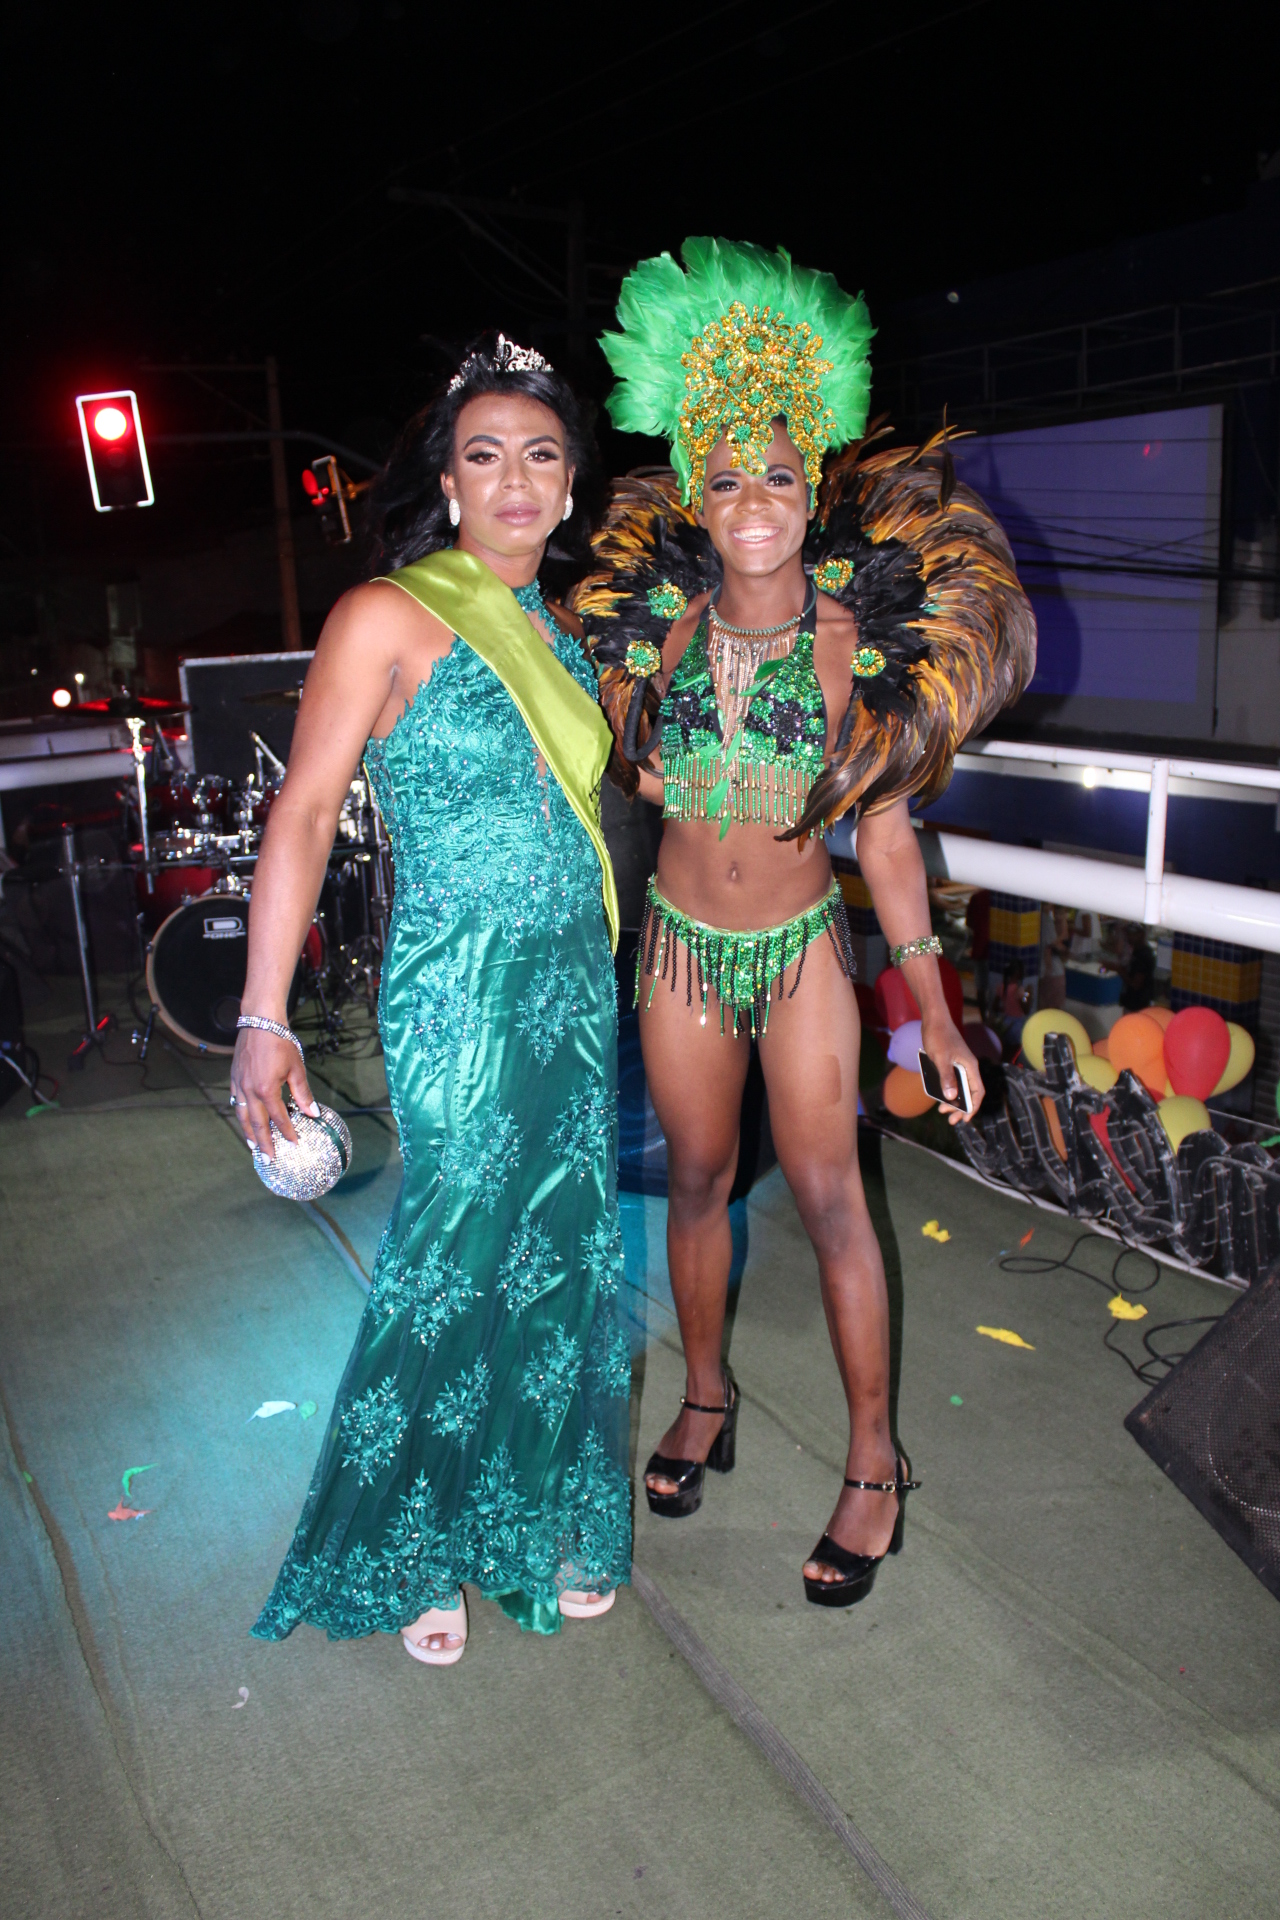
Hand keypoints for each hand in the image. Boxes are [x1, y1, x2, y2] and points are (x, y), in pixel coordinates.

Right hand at [229, 1025, 317, 1157]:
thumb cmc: (280, 1042)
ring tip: (254, 1147)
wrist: (260, 1022)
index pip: (278, 1118)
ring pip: (242, 1115)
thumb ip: (303, 1093)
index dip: (287, 1133)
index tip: (293, 1145)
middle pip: (256, 1123)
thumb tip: (313, 1113)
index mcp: (267, 1089)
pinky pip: (236, 1102)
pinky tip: (245, 1121)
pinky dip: (241, 1115)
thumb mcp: (297, 1069)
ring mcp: (239, 1085)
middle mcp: (250, 1090)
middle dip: (263, 1143)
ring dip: (248, 1133)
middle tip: (269, 1159)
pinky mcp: (234, 1078)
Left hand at [919, 1010, 984, 1125]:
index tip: (965, 1118)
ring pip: (960, 1089)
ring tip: (941, 1111)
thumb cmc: (939, 1037)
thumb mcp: (941, 1058)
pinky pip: (952, 1082)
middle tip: (950, 1120)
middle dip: (961, 1108)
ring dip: (952, 1101)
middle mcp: (968, 1068)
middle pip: (969, 1093)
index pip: (978, 1092)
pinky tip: (938, 1097)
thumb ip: (947, 1077)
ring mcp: (960, 1066)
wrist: (934, 1020)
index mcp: (970, 1067)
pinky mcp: (951, 1064)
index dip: (973, 1106)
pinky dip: (947, 1091)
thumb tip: (951, 1097)